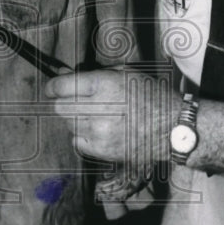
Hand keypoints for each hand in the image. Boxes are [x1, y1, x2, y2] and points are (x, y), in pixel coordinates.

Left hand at [44, 67, 176, 167]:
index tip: (51, 88)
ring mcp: (100, 132)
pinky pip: (77, 142)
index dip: (52, 86)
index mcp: (104, 84)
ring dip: (74, 118)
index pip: (62, 86)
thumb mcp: (124, 73)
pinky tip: (97, 129)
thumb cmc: (149, 95)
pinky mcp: (103, 151)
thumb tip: (61, 75)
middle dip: (63, 102)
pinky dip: (82, 135)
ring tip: (92, 114)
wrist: (172, 127)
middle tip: (74, 100)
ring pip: (68, 125)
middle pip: (60, 108)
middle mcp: (99, 109)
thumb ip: (91, 74)